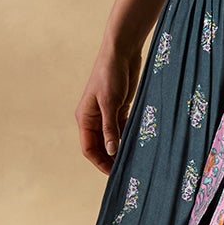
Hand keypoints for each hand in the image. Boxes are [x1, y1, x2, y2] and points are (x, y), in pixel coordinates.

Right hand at [75, 41, 140, 173]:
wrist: (121, 51)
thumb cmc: (111, 74)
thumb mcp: (110, 103)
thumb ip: (110, 128)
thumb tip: (111, 151)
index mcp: (85, 118)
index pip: (89, 148)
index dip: (100, 162)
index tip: (114, 173)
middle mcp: (93, 118)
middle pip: (100, 146)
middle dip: (110, 158)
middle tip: (127, 170)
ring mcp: (106, 113)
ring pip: (111, 138)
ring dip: (121, 148)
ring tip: (135, 160)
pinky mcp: (119, 107)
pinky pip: (121, 128)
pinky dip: (128, 136)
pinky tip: (138, 144)